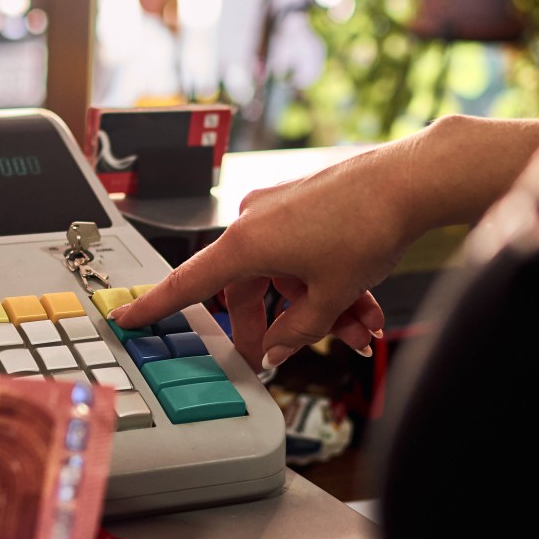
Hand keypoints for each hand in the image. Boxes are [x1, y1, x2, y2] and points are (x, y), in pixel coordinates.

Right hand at [113, 148, 406, 371]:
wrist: (411, 181)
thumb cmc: (367, 225)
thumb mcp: (330, 296)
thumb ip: (297, 332)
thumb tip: (276, 351)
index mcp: (247, 244)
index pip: (189, 284)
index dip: (156, 306)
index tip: (127, 317)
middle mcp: (256, 223)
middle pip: (249, 290)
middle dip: (276, 327)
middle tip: (281, 357)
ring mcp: (281, 213)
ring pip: (288, 277)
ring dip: (320, 310)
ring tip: (360, 330)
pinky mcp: (307, 207)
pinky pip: (306, 257)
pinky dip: (331, 284)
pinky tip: (366, 308)